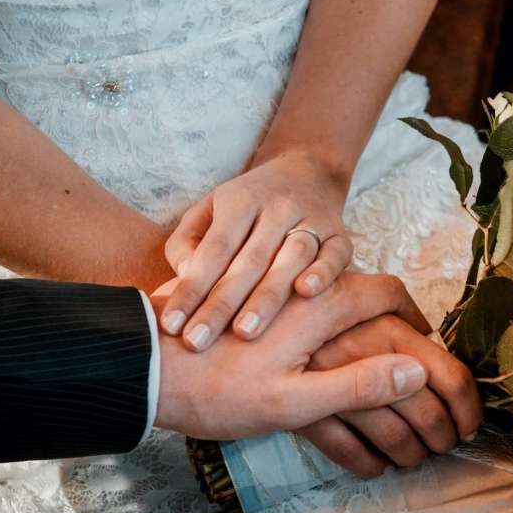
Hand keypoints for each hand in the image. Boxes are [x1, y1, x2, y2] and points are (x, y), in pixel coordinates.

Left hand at [152, 272, 431, 439]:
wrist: (142, 367)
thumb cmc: (214, 392)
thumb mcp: (290, 404)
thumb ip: (355, 385)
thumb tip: (416, 372)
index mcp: (318, 307)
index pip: (386, 292)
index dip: (415, 314)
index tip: (427, 340)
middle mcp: (301, 287)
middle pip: (363, 285)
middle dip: (392, 314)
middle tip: (410, 347)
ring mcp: (275, 289)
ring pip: (332, 287)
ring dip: (356, 312)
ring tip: (369, 346)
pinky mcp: (252, 298)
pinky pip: (300, 294)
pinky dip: (320, 311)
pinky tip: (317, 344)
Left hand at [161, 149, 352, 349]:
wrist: (307, 170)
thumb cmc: (246, 204)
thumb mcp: (208, 209)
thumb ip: (186, 243)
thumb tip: (187, 278)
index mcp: (240, 200)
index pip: (213, 249)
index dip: (191, 288)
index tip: (171, 326)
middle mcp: (278, 208)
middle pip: (248, 260)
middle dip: (221, 305)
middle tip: (197, 341)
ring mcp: (312, 220)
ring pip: (290, 259)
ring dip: (267, 298)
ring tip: (244, 332)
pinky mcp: (341, 234)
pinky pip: (335, 255)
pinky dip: (322, 273)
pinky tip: (305, 294)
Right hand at [298, 317, 482, 477]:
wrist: (244, 328)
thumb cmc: (311, 313)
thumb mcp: (358, 306)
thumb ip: (400, 327)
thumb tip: (443, 351)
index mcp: (386, 326)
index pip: (451, 378)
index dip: (470, 409)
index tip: (470, 423)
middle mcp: (363, 356)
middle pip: (429, 415)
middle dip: (445, 438)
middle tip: (445, 442)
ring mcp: (333, 389)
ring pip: (397, 441)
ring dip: (413, 456)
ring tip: (414, 454)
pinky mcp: (306, 418)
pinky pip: (353, 456)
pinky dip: (372, 466)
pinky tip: (378, 462)